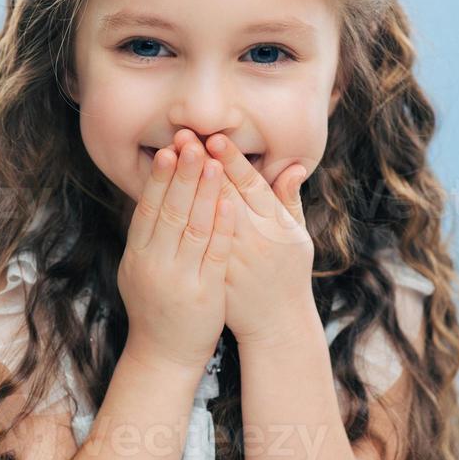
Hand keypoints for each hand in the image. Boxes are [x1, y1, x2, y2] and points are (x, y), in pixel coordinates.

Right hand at [117, 140, 234, 372]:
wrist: (163, 354)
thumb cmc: (154, 305)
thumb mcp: (138, 270)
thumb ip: (146, 235)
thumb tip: (150, 195)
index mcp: (136, 256)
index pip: (147, 209)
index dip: (158, 179)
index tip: (168, 150)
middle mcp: (154, 265)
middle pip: (169, 212)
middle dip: (181, 176)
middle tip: (190, 144)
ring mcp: (180, 279)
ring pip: (192, 229)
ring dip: (204, 194)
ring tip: (213, 164)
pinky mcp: (205, 293)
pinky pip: (214, 254)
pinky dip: (221, 227)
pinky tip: (229, 204)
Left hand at [172, 131, 314, 348]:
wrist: (276, 323)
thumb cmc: (289, 272)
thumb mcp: (297, 235)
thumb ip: (290, 200)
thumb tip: (296, 166)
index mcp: (274, 224)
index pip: (251, 186)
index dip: (232, 161)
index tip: (214, 138)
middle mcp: (251, 239)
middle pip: (222, 194)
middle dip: (201, 164)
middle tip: (183, 136)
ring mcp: (229, 258)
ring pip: (202, 216)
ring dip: (183, 185)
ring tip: (169, 157)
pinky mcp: (211, 274)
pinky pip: (190, 243)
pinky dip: (176, 220)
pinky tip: (161, 197)